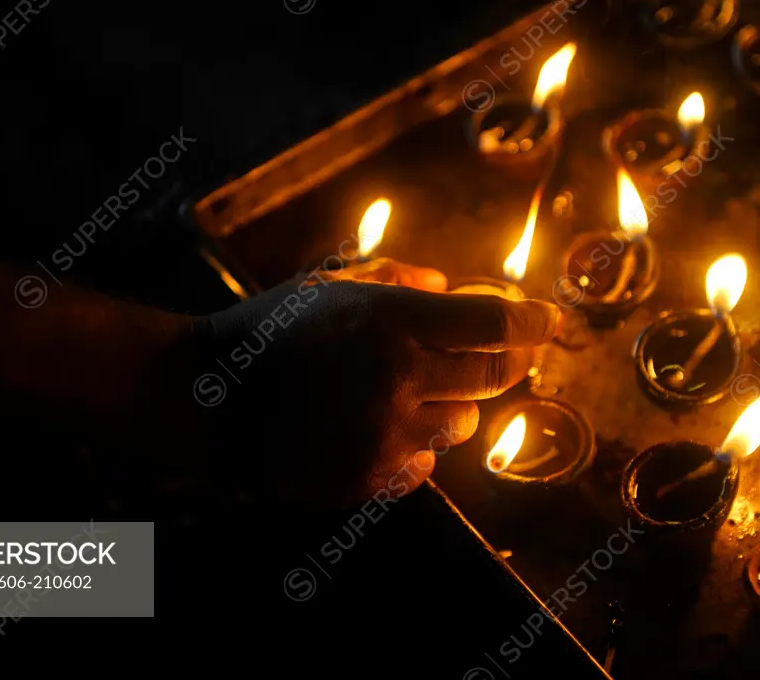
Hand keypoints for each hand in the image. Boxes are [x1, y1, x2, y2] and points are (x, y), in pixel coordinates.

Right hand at [196, 259, 560, 506]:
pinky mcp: (371, 480)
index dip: (533, 321)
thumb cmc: (269, 333)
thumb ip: (397, 279)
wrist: (210, 402)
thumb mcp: (328, 285)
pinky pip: (427, 465)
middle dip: (511, 361)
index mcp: (389, 324)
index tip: (548, 319)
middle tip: (506, 352)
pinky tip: (383, 428)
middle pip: (496, 377)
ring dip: (453, 405)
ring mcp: (387, 437)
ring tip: (413, 391)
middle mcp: (399, 381)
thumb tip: (452, 288)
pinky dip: (418, 445)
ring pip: (465, 425)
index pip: (494, 326)